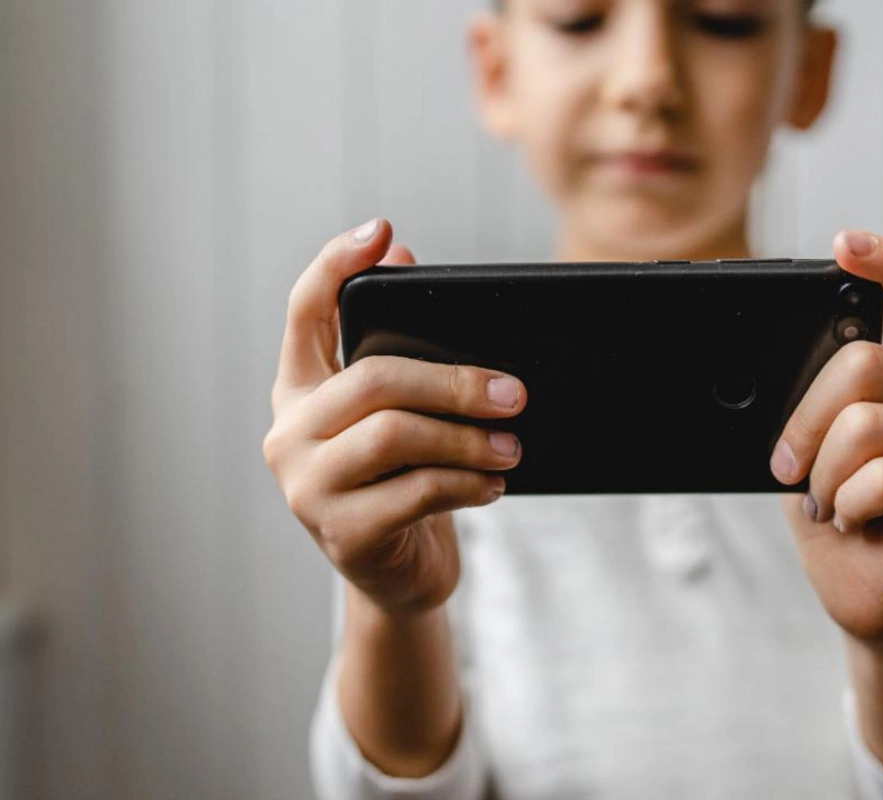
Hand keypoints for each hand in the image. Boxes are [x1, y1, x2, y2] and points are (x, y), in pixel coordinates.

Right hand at [262, 218, 527, 615]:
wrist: (399, 578)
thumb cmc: (404, 481)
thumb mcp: (401, 416)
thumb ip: (399, 350)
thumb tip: (404, 260)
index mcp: (300, 390)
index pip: (305, 312)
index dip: (335, 265)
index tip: (381, 229)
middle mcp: (290, 433)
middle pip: (374, 378)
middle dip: (454, 380)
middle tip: (514, 392)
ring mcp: (307, 486)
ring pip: (397, 434)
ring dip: (469, 437)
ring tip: (513, 446)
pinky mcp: (341, 533)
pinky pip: (417, 491)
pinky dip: (467, 482)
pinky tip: (494, 483)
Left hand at [773, 231, 882, 641]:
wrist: (862, 589)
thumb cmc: (833, 509)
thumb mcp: (808, 442)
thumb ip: (810, 399)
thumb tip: (762, 373)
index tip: (845, 245)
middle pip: (863, 365)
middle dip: (804, 421)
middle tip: (792, 467)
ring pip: (864, 425)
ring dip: (823, 475)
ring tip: (832, 501)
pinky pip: (879, 477)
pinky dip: (845, 505)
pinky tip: (856, 520)